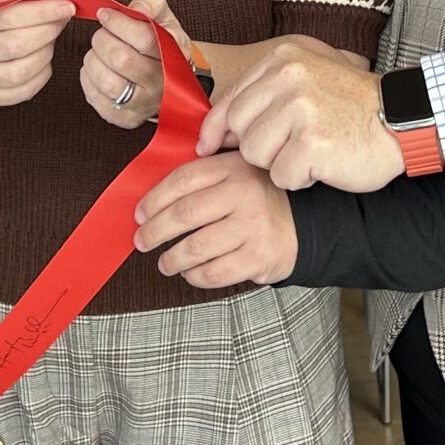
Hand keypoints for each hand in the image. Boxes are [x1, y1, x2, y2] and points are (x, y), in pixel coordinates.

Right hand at [0, 0, 76, 107]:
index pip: (8, 17)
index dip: (42, 12)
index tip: (66, 6)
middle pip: (18, 45)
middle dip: (49, 31)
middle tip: (60, 20)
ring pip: (23, 70)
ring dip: (46, 52)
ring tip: (49, 39)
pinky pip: (25, 91)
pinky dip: (42, 74)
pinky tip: (42, 60)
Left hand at [83, 0, 190, 128]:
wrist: (168, 78)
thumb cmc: (162, 43)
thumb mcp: (163, 16)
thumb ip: (151, 2)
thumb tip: (137, 7)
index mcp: (174, 56)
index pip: (145, 38)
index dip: (119, 23)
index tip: (105, 14)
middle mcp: (162, 85)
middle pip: (121, 59)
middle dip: (103, 40)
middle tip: (102, 34)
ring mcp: (143, 105)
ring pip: (107, 81)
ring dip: (94, 60)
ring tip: (99, 52)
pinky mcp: (125, 118)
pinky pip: (94, 96)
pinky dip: (88, 78)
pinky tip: (98, 69)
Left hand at [135, 154, 296, 287]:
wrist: (304, 224)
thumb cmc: (260, 199)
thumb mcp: (238, 171)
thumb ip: (204, 174)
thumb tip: (153, 197)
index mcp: (234, 168)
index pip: (182, 180)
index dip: (153, 199)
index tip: (139, 214)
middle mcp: (244, 195)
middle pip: (183, 215)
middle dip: (154, 231)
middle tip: (142, 240)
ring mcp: (252, 227)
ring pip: (195, 248)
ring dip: (171, 259)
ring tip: (165, 262)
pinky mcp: (258, 257)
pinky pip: (214, 272)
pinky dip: (194, 276)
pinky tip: (190, 272)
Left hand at [199, 37, 401, 192]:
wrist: (404, 120)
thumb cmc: (353, 106)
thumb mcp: (308, 79)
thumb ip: (264, 94)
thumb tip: (215, 129)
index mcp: (283, 59)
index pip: (230, 99)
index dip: (216, 129)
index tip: (208, 147)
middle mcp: (289, 78)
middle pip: (240, 130)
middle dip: (260, 147)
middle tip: (293, 146)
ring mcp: (301, 110)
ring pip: (255, 156)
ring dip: (280, 164)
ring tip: (311, 152)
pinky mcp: (313, 144)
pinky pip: (282, 176)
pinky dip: (300, 180)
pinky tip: (323, 166)